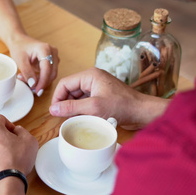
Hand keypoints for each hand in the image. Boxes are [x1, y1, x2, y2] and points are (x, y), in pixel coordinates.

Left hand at [8, 34, 58, 95]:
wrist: (19, 41)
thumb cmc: (19, 47)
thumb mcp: (20, 60)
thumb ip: (27, 72)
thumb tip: (34, 84)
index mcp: (45, 49)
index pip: (47, 69)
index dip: (43, 82)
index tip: (37, 91)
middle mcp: (53, 52)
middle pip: (52, 73)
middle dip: (41, 83)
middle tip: (29, 87)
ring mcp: (54, 56)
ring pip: (51, 75)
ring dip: (41, 81)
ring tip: (27, 80)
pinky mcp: (53, 61)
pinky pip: (50, 74)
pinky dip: (42, 79)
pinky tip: (31, 78)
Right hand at [49, 68, 168, 127]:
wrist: (143, 113)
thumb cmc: (122, 106)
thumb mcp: (94, 108)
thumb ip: (72, 107)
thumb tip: (53, 109)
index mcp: (90, 75)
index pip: (65, 83)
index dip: (57, 98)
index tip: (54, 112)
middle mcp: (93, 79)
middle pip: (70, 90)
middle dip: (66, 104)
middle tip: (62, 118)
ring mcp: (98, 88)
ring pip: (78, 97)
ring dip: (74, 108)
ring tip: (72, 120)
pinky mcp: (102, 97)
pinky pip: (86, 102)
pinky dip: (82, 110)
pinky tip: (82, 120)